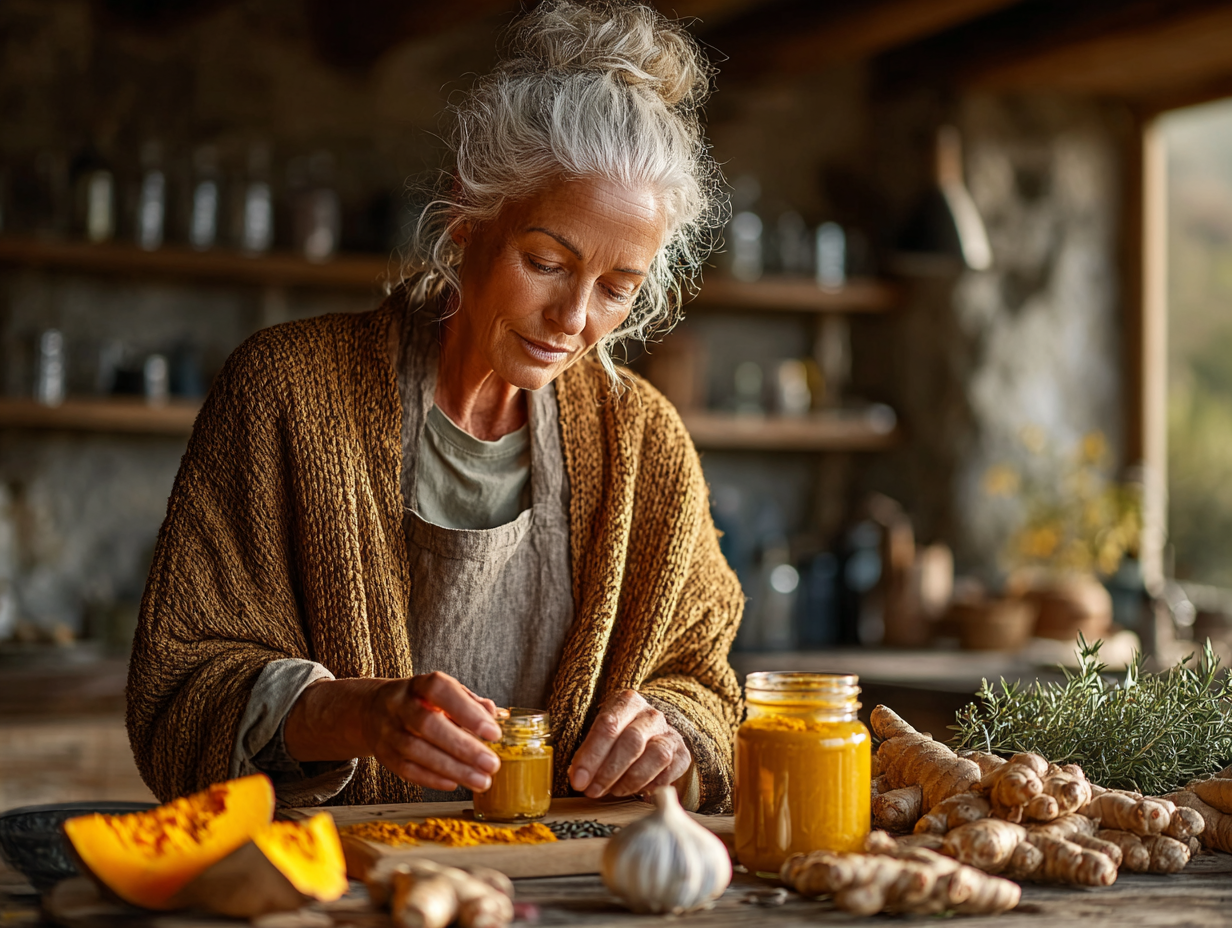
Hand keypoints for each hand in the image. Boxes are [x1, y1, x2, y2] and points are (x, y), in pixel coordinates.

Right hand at [286, 672, 501, 791]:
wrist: (372, 711)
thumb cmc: (420, 702)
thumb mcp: (443, 694)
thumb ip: (469, 702)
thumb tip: (493, 714)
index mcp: (419, 685)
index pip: (440, 690)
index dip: (467, 710)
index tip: (494, 732)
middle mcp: (399, 705)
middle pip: (428, 725)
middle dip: (463, 747)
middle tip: (491, 764)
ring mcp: (388, 730)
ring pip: (417, 751)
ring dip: (452, 769)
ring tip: (481, 781)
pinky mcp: (383, 754)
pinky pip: (406, 770)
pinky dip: (432, 779)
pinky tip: (455, 784)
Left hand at [568, 689, 690, 798]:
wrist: (648, 733)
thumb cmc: (615, 736)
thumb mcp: (598, 733)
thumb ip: (586, 751)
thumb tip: (577, 778)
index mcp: (627, 701)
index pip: (608, 725)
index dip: (591, 755)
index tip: (577, 779)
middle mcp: (651, 715)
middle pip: (632, 741)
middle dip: (608, 771)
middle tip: (592, 791)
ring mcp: (669, 734)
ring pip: (657, 756)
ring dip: (631, 780)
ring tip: (613, 791)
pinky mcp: (682, 754)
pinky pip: (671, 772)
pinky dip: (652, 785)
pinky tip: (635, 791)